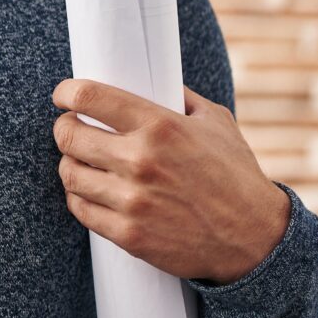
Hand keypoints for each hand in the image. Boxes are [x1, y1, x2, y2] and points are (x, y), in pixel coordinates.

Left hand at [52, 79, 291, 286]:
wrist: (253, 237)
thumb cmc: (235, 175)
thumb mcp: (215, 122)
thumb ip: (180, 98)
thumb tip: (151, 79)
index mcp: (160, 126)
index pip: (91, 98)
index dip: (67, 93)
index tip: (64, 95)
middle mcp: (141, 161)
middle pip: (69, 136)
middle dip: (64, 128)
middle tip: (70, 128)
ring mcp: (132, 200)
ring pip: (70, 174)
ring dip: (70, 164)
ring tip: (80, 160)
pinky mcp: (129, 235)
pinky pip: (81, 209)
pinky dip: (79, 197)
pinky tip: (89, 190)